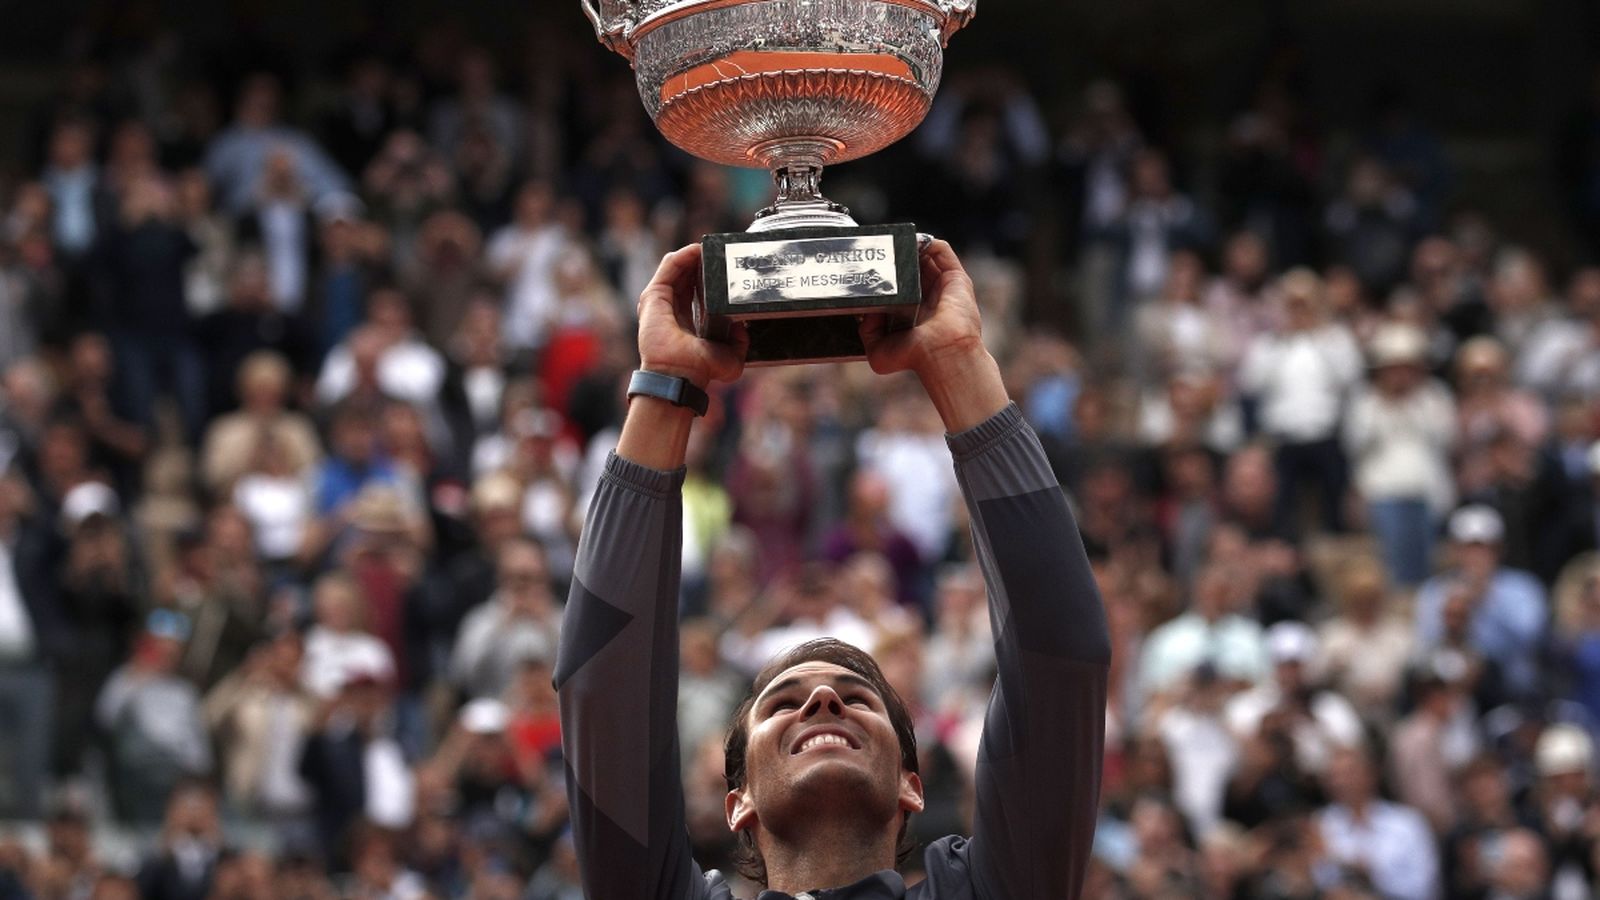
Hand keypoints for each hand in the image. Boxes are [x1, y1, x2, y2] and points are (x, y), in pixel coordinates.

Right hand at [636, 244, 746, 388]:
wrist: (680, 375)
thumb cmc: (699, 371)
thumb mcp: (731, 358)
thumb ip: (739, 343)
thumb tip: (742, 326)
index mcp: (686, 322)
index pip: (696, 291)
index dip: (709, 277)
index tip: (724, 269)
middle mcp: (671, 310)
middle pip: (686, 276)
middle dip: (702, 263)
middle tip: (719, 255)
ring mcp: (660, 302)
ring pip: (677, 268)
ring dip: (694, 256)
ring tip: (710, 249)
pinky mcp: (654, 296)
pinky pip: (669, 266)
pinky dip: (683, 255)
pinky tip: (698, 250)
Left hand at [859, 239, 1006, 431]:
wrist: (940, 353)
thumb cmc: (914, 357)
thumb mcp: (877, 350)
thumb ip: (866, 331)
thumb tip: (866, 310)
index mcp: (912, 312)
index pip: (899, 286)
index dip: (886, 275)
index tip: (870, 266)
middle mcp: (929, 297)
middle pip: (912, 267)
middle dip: (897, 257)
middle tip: (880, 250)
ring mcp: (943, 286)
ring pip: (926, 257)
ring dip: (911, 247)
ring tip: (894, 242)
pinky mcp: (956, 278)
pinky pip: (942, 251)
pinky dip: (928, 242)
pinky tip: (911, 241)